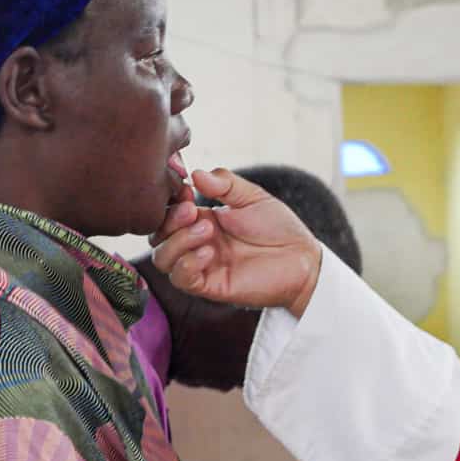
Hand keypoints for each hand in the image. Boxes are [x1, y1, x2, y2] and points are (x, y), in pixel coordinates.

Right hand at [150, 168, 323, 316]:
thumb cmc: (279, 229)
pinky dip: (188, 264)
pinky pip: (182, 279)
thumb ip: (225, 183)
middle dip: (170, 220)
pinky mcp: (211, 287)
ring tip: (207, 230)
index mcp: (202, 219)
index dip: (168, 201)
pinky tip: (210, 252)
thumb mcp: (252, 197)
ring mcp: (202, 265)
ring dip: (178, 241)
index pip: (166, 212)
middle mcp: (196, 243)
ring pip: (162, 259)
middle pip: (157, 235)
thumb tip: (195, 173)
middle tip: (194, 210)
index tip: (185, 190)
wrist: (302, 259)